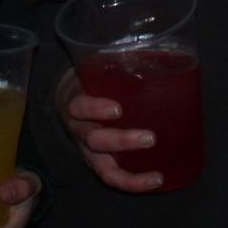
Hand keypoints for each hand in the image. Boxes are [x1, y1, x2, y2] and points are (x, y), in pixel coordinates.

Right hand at [56, 66, 162, 191]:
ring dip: (130, 172)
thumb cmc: (91, 78)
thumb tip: (157, 44)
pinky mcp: (98, 163)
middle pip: (94, 140)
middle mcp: (79, 130)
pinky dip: (133, 183)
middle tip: (150, 137)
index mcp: (75, 101)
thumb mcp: (95, 65)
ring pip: (103, 165)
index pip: (79, 107)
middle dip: (121, 141)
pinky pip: (113, 177)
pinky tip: (156, 181)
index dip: (96, 109)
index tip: (118, 108)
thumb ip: (117, 58)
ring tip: (156, 173)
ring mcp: (88, 150)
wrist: (69, 98)